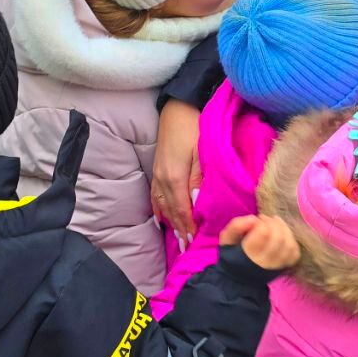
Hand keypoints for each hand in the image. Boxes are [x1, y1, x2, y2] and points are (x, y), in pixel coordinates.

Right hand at [153, 100, 201, 241]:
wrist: (178, 109)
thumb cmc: (194, 128)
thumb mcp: (202, 152)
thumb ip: (199, 179)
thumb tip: (195, 204)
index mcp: (175, 178)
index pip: (182, 209)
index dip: (188, 226)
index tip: (193, 241)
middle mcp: (163, 180)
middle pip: (171, 210)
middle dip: (179, 229)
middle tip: (186, 247)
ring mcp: (158, 175)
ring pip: (162, 205)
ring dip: (170, 222)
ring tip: (178, 238)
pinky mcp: (157, 169)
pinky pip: (155, 196)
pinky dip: (159, 209)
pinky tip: (161, 218)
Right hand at [220, 215, 299, 271]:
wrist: (239, 278)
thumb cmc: (232, 254)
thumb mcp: (226, 239)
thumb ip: (236, 226)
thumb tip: (253, 219)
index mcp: (248, 254)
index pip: (264, 232)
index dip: (262, 222)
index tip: (257, 220)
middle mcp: (264, 262)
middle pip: (278, 238)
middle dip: (274, 224)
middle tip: (266, 220)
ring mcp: (276, 266)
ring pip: (289, 245)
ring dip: (284, 229)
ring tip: (275, 223)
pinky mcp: (284, 267)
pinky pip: (294, 253)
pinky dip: (291, 241)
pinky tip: (283, 234)